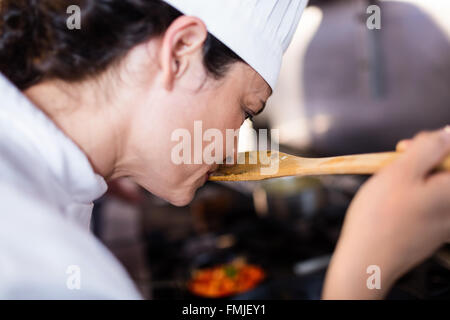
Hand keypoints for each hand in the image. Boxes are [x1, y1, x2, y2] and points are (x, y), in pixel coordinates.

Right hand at [322, 127, 449, 298]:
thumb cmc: (379, 218)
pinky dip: (413, 197)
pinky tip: (392, 204)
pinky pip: (429, 205)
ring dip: (415, 178)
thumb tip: (447, 133)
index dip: (434, 143)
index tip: (406, 147)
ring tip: (389, 185)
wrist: (367, 261)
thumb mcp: (400, 171)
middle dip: (422, 160)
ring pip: (434, 187)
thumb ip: (428, 147)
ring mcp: (446, 223)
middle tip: (394, 163)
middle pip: (445, 171)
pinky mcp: (433, 234)